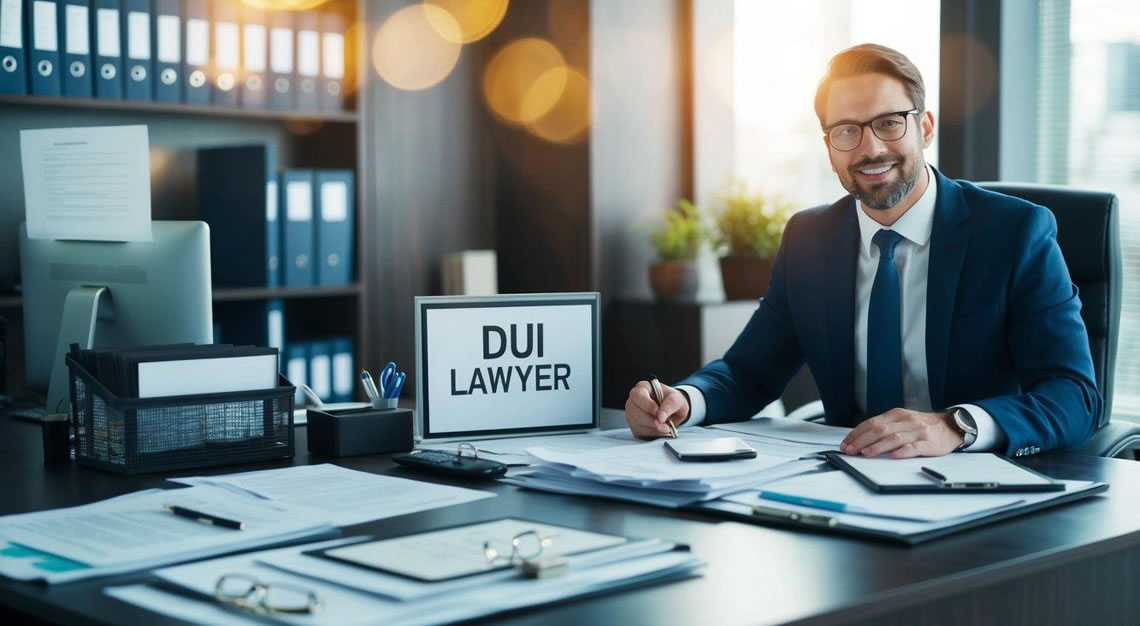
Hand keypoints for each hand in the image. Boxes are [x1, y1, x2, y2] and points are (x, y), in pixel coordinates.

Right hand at [624, 381, 689, 439]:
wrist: (673, 413)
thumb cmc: (672, 402)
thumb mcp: (677, 399)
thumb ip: (671, 404)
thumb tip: (661, 417)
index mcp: (643, 388)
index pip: (637, 394)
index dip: (647, 404)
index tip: (657, 411)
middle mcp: (634, 401)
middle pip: (633, 410)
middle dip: (650, 419)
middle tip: (663, 424)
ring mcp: (632, 414)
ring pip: (636, 423)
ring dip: (652, 428)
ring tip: (665, 428)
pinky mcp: (634, 427)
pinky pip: (639, 432)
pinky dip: (652, 433)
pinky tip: (659, 430)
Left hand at [840, 408, 963, 457]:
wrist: (950, 426)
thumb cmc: (922, 426)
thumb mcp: (902, 421)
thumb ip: (885, 428)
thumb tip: (860, 440)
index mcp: (896, 415)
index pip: (871, 423)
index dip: (856, 434)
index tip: (845, 443)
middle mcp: (906, 421)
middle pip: (879, 430)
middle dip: (861, 440)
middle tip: (850, 451)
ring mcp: (918, 431)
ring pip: (894, 438)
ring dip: (878, 446)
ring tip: (865, 454)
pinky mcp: (929, 443)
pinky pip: (915, 447)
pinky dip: (903, 451)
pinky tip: (893, 456)